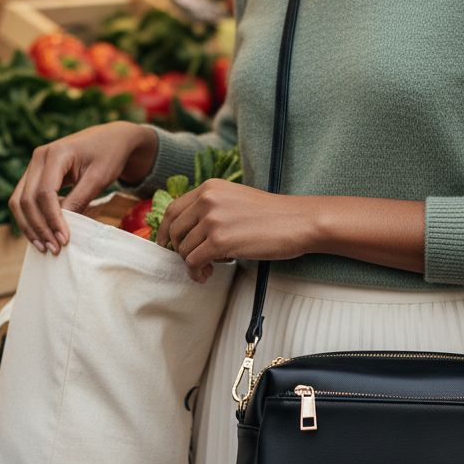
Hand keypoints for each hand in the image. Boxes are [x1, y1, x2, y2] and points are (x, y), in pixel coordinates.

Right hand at [9, 121, 157, 254]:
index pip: (44, 192)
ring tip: (45, 247)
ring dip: (29, 226)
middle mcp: (39, 157)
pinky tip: (43, 235)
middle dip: (39, 227)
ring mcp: (34, 165)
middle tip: (54, 249)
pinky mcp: (35, 175)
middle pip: (26, 199)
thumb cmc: (109, 155)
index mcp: (56, 153)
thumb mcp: (99, 177)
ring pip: (19, 201)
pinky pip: (25, 199)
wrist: (111, 138)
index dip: (52, 219)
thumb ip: (80, 199)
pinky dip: (31, 218)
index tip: (64, 240)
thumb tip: (62, 226)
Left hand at [156, 178, 314, 281]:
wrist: (298, 221)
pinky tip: (207, 275)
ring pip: (184, 249)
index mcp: (209, 188)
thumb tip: (188, 232)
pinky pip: (194, 262)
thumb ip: (211, 208)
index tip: (166, 245)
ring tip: (206, 270)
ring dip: (192, 264)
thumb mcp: (235, 199)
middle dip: (178, 250)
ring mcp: (212, 220)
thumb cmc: (272, 215)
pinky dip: (197, 273)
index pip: (172, 210)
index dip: (165, 231)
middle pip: (174, 230)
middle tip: (192, 261)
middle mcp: (207, 200)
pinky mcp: (219, 241)